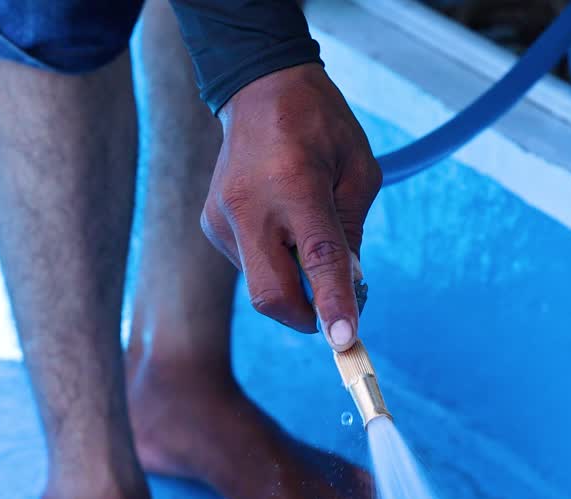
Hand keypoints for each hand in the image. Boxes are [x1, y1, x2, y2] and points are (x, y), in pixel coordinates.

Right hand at [201, 63, 381, 350]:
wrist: (259, 86)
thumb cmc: (320, 126)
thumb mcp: (358, 171)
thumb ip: (352, 233)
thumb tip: (349, 292)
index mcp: (295, 184)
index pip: (316, 259)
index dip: (332, 303)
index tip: (345, 341)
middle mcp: (250, 205)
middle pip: (272, 294)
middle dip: (307, 316)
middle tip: (333, 312)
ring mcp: (222, 218)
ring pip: (260, 286)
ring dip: (293, 283)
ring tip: (306, 235)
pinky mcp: (211, 225)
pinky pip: (249, 266)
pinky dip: (275, 264)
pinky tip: (282, 226)